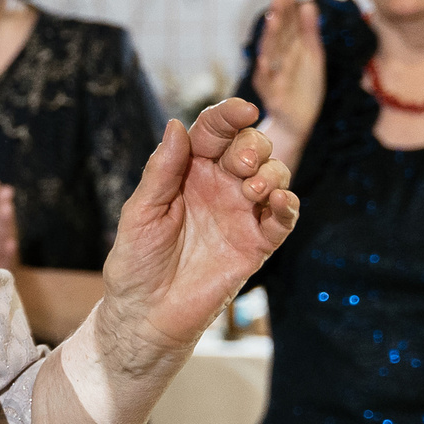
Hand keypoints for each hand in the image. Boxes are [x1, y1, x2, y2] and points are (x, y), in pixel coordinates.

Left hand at [99, 99, 298, 359]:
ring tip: (254, 187)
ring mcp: (241, 213)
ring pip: (275, 176)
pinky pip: (283, 219)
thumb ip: (161, 171)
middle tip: (241, 164)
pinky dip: (288, 207)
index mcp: (189, 170)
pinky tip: (279, 203)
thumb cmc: (136, 261)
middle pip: (251, 146)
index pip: (214, 132)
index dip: (230, 116)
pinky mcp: (257, 244)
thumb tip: (175, 124)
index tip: (244, 110)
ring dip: (274, 173)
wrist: (146, 313)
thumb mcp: (140, 212)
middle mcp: (220, 186)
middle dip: (254, 145)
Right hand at [250, 0, 325, 144]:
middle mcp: (277, 61)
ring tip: (273, 20)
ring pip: (270, 55)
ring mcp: (273, 78)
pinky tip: (264, 61)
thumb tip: (309, 4)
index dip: (287, 10)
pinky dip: (265, 72)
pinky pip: (267, 84)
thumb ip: (309, 32)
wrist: (298, 122)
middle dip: (279, 16)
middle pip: (278, 36)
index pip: (287, 26)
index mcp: (288, 50)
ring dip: (271, 38)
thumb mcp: (311, 57)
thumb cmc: (303, 88)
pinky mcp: (273, 97)